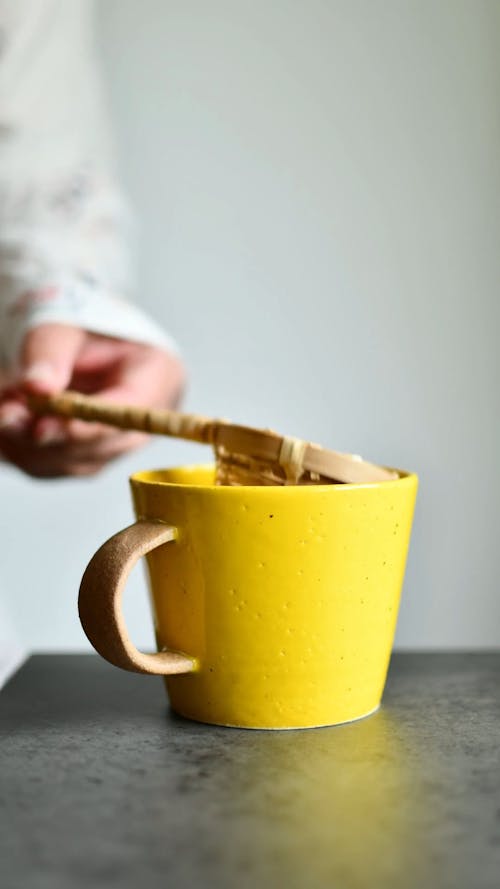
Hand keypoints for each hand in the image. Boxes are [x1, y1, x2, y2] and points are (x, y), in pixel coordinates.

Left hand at [0, 323, 185, 477]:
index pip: (132, 412)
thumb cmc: (80, 319)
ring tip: (3, 409)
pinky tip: (5, 424)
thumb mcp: (65, 321)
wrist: (71, 332)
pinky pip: (52, 465)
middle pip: (102, 444)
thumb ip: (50, 351)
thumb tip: (37, 387)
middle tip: (7, 415)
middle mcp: (144, 417)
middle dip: (48, 434)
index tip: (46, 427)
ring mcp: (118, 441)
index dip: (89, 425)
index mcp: (159, 374)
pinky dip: (21, 449)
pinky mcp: (87, 455)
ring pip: (72, 462)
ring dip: (28, 444)